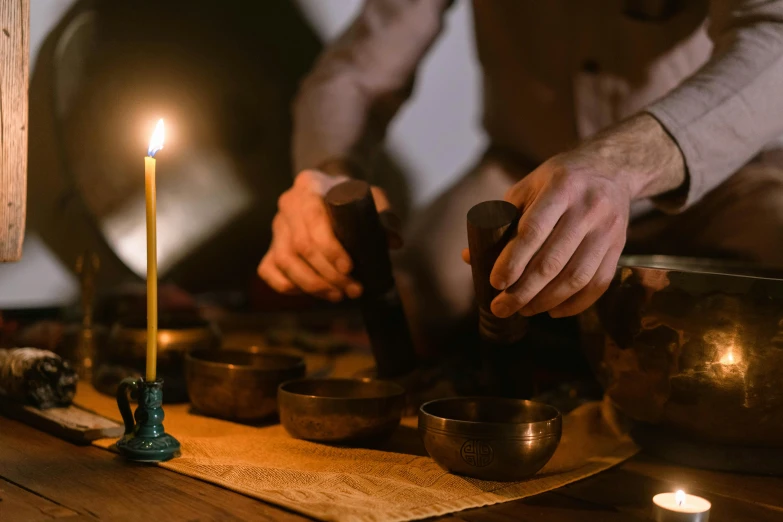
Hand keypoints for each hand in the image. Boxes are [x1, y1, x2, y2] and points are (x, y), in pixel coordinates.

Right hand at [258, 169, 399, 300]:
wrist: (332, 192)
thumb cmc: (353, 197)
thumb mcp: (373, 198)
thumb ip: (384, 217)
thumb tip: (394, 242)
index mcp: (309, 185)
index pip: (313, 219)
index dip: (329, 248)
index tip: (349, 268)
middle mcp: (287, 204)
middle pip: (299, 245)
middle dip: (327, 274)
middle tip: (353, 290)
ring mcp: (276, 226)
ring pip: (283, 260)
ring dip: (311, 284)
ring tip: (338, 295)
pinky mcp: (271, 245)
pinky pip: (268, 270)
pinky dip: (287, 285)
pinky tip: (312, 292)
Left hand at [462, 114, 684, 317]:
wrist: (611, 168)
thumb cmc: (559, 180)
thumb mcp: (528, 187)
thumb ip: (502, 220)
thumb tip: (470, 257)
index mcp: (561, 188)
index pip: (534, 230)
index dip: (513, 260)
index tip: (495, 283)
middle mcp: (588, 208)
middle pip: (553, 260)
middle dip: (524, 291)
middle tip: (501, 307)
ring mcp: (607, 229)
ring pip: (576, 277)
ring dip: (546, 301)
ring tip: (523, 311)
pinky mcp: (620, 246)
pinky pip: (598, 283)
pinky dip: (575, 304)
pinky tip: (553, 311)